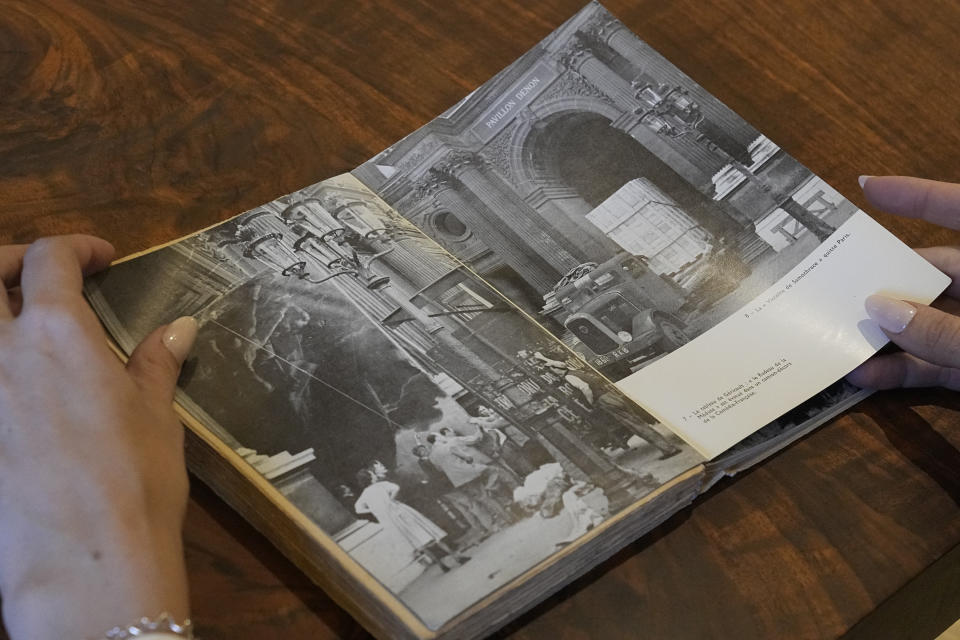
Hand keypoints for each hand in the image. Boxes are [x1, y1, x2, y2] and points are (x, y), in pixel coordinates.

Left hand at [0, 236, 195, 638]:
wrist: (84, 563)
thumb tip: (179, 326)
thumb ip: (156, 364)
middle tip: (39, 273)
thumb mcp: (157, 417)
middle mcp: (2, 354)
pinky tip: (18, 389)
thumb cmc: (135, 484)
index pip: (50, 261)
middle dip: (9, 260)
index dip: (77, 248)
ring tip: (20, 326)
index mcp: (59, 336)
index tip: (102, 258)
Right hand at [847, 176, 959, 388]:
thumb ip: (943, 332)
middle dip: (884, 281)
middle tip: (838, 285)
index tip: (865, 188)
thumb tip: (880, 310)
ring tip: (838, 334)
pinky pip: (936, 364)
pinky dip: (903, 370)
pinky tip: (864, 376)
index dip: (916, 196)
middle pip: (935, 273)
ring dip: (885, 334)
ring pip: (929, 323)